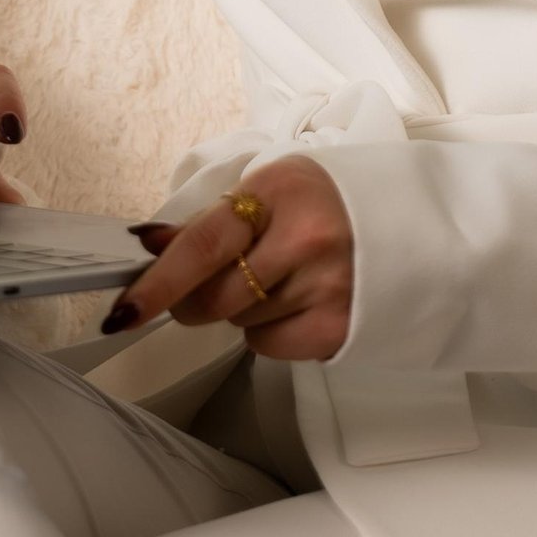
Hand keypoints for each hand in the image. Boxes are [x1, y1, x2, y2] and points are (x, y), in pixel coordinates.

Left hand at [110, 153, 352, 361]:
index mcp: (280, 191)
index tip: (124, 310)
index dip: (159, 282)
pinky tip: (299, 303)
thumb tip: (147, 244)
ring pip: (239, 323)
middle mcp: (306, 238)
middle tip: (211, 283)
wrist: (412, 226)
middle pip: (213, 296)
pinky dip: (269, 332)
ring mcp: (327, 287)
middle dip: (194, 299)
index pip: (203, 244)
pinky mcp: (338, 328)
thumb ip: (210, 222)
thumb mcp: (272, 192)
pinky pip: (268, 346)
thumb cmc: (328, 204)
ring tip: (281, 279)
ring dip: (241, 311)